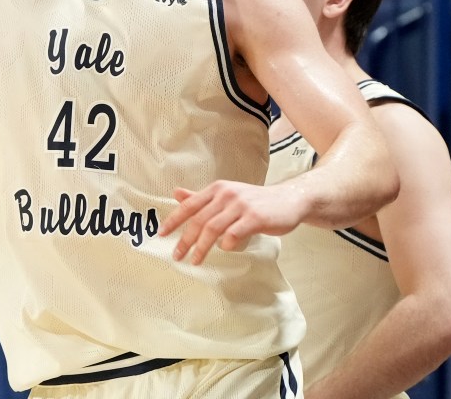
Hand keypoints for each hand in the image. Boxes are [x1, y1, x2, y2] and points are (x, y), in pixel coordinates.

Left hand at [160, 182, 306, 264]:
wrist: (289, 199)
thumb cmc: (255, 201)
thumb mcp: (227, 195)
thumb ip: (201, 197)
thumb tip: (176, 193)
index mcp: (217, 189)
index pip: (189, 205)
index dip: (173, 220)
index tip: (161, 234)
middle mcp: (227, 194)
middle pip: (199, 219)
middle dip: (185, 239)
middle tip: (177, 255)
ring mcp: (241, 205)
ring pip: (213, 228)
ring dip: (201, 247)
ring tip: (195, 260)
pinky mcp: (255, 218)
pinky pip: (234, 234)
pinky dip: (226, 244)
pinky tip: (225, 249)